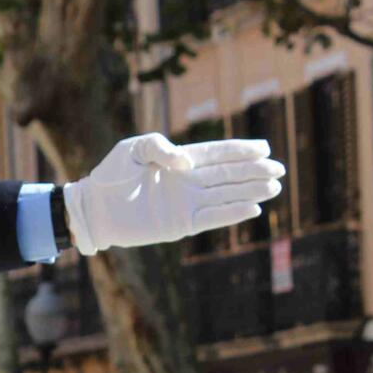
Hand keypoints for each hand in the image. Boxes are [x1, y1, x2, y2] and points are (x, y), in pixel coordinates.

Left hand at [62, 133, 283, 251]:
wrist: (94, 207)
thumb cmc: (111, 175)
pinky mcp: (181, 224)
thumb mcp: (133, 149)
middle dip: (253, 172)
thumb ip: (160, 148)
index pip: (216, 154)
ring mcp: (186, 203)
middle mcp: (187, 181)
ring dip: (249, 192)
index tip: (264, 148)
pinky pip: (212, 218)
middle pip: (227, 175)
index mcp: (178, 160)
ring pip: (225, 196)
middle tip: (278, 169)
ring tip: (274, 187)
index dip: (240, 151)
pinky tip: (253, 209)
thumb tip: (186, 162)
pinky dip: (232, 214)